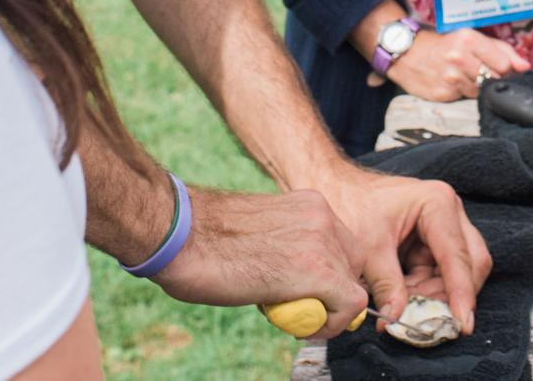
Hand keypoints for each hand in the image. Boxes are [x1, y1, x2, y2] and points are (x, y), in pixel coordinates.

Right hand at [151, 187, 368, 338]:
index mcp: (307, 204)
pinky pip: (350, 305)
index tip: (306, 292)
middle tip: (298, 306)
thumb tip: (293, 275)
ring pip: (351, 285)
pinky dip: (333, 324)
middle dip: (333, 290)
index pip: (341, 243)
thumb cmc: (201, 239)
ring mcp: (322, 241)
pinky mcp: (319, 271)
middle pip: (352, 263)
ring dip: (327, 308)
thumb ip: (285, 246)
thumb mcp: (259, 232)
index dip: (330, 273)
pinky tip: (304, 328)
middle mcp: (322, 216)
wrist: (179, 236)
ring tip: (289, 314)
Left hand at [316, 163, 491, 335]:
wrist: (333, 190)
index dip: (461, 293)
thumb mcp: (368, 248)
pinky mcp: (433, 241)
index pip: (458, 256)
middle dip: (452, 296)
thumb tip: (396, 319)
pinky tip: (404, 300)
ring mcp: (444, 227)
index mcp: (437, 204)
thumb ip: (386, 285)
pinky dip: (426, 291)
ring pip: (458, 272)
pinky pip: (440, 273)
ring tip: (407, 311)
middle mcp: (448, 212)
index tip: (462, 323)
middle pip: (470, 263)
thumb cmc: (350, 206)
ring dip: (436, 296)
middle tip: (430, 323)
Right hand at [386, 27, 530, 101]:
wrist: (406, 53)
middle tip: (480, 72)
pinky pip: (466, 100)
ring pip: (482, 92)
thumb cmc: (442, 44)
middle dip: (492, 78)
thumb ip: (501, 50)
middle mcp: (459, 58)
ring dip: (478, 87)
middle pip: (495, 80)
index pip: (504, 64)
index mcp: (469, 40)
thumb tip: (525, 66)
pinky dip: (463, 94)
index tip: (498, 67)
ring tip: (464, 76)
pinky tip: (454, 84)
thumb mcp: (470, 38)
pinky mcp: (442, 94)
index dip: (505, 69)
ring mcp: (450, 77)